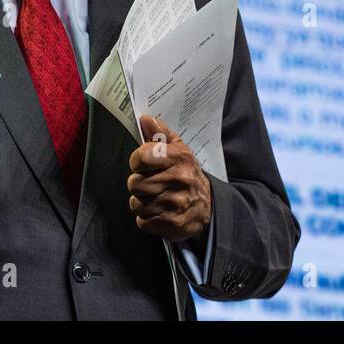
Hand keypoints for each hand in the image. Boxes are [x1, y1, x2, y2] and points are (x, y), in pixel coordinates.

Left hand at [127, 115, 211, 243]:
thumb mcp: (179, 149)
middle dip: (139, 184)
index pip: (142, 156)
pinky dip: (147, 218)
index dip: (137, 161)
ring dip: (142, 202)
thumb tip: (145, 119)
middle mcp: (179, 180)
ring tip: (156, 198)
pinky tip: (159, 211)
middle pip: (135, 183)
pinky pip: (142, 221)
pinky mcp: (172, 224)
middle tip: (152, 183)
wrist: (208, 206)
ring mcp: (175, 204)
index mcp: (179, 158)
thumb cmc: (187, 174)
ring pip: (136, 204)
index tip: (143, 164)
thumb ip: (160, 133)